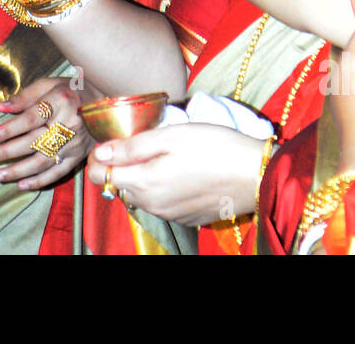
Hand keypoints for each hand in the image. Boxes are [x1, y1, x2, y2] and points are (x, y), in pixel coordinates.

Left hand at [0, 77, 93, 189]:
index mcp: (60, 101)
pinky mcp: (79, 156)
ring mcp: (75, 143)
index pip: (30, 119)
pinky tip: (21, 185)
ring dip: (17, 172)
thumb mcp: (49, 85)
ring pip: (43, 162)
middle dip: (6, 153)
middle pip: (33, 142)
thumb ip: (24, 97)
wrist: (107, 102)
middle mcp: (69, 124)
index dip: (8, 130)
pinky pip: (58, 173)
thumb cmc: (72, 90)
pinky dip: (39, 181)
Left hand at [85, 124, 266, 226]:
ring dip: (144, 178)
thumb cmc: (214, 146)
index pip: (99, 176)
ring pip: (141, 195)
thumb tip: (101, 152)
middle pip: (119, 186)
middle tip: (144, 143)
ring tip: (167, 155)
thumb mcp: (170, 136)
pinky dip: (164, 188)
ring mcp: (170, 214)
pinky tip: (183, 172)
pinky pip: (163, 203)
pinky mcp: (187, 218)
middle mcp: (152, 205)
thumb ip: (132, 146)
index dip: (100, 158)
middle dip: (122, 167)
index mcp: (143, 183)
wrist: (255, 174)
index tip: (113, 142)